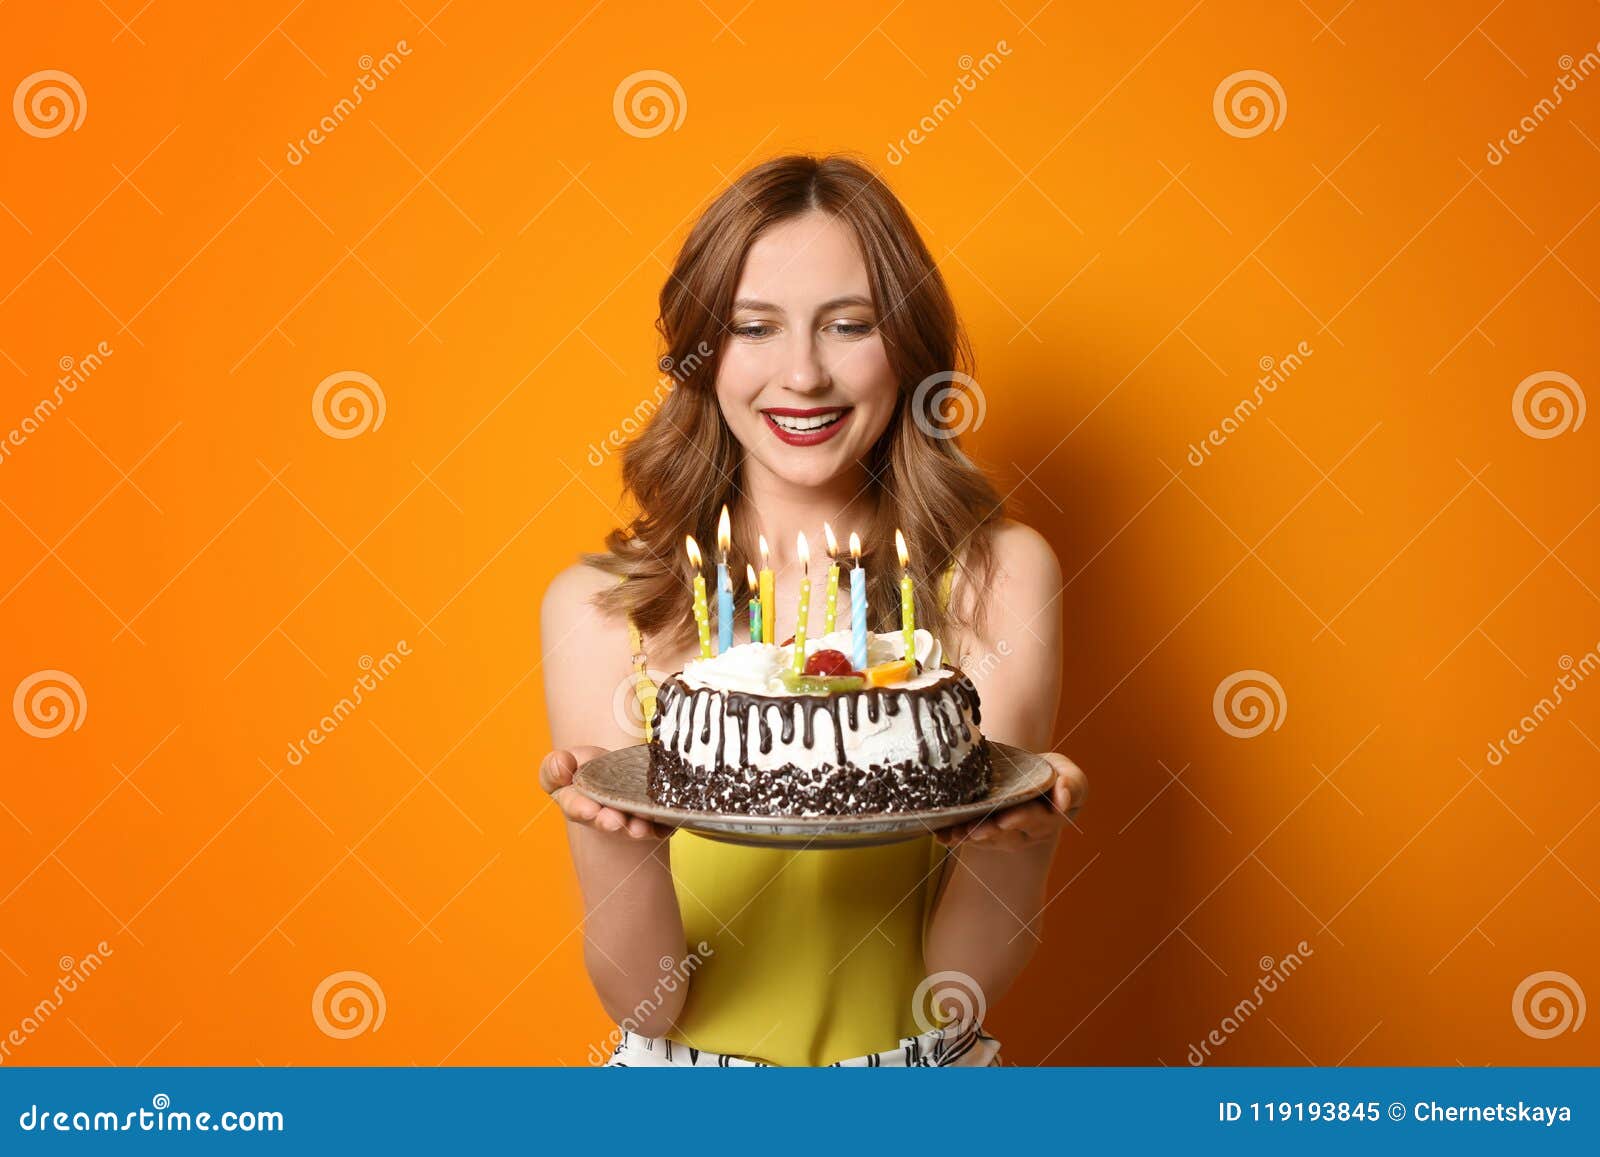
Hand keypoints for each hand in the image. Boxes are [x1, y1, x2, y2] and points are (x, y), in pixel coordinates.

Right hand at [540, 746, 674, 840]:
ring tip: (639, 827)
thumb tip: (560, 764)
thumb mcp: (565, 762)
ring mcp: (629, 820)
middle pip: (606, 823)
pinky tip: (668, 825)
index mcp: (577, 805)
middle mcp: (603, 817)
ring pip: (633, 828)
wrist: (617, 767)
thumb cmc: (584, 768)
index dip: (581, 809)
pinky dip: (664, 826)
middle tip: (614, 820)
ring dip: (637, 829)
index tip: (588, 809)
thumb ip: (555, 766)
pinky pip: (660, 826)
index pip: (576, 808)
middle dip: (610, 822)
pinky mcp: (653, 820)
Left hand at [934, 752, 1087, 850]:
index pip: (1035, 820)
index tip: (1005, 819)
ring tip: (954, 832)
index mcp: (1048, 818)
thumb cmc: (1055, 775)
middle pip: (1007, 834)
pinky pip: (971, 837)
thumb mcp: (1070, 775)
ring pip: (987, 839)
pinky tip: (940, 835)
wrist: (1033, 776)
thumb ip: (1072, 785)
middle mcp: (1026, 833)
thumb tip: (1065, 799)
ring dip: (969, 836)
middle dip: (989, 831)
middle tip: (974, 829)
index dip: (1020, 819)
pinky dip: (955, 837)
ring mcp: (1005, 836)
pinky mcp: (986, 834)